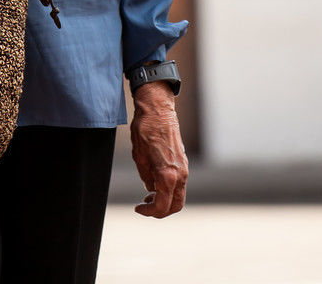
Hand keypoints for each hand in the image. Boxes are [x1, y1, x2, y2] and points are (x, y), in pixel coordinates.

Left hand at [129, 83, 187, 216]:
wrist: (158, 109)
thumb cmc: (146, 129)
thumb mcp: (139, 157)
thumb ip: (146, 178)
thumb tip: (151, 189)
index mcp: (168, 175)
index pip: (162, 206)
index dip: (149, 212)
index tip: (138, 209)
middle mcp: (180, 174)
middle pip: (175, 205)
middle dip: (160, 211)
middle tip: (145, 206)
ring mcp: (184, 168)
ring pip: (179, 195)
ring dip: (165, 200)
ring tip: (149, 195)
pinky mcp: (183, 162)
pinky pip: (179, 184)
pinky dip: (169, 190)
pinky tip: (156, 183)